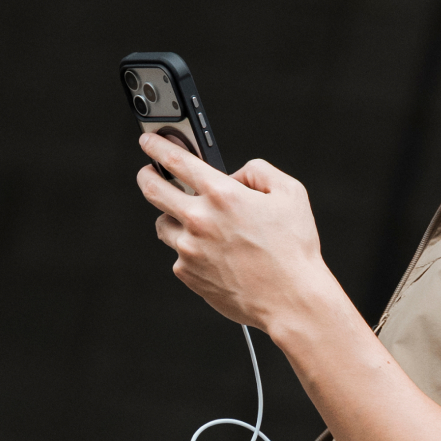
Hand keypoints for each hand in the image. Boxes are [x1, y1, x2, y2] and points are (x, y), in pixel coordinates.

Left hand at [136, 132, 329, 338]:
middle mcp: (199, 219)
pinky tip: (214, 255)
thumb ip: (258, 171)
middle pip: (152, 189)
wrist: (290, 299)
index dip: (156, 145)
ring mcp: (189, 248)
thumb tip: (233, 175)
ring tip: (195, 223)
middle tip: (149, 174)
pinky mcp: (187, 273)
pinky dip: (191, 251)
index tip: (148, 141)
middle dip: (147, 176)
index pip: (175, 160)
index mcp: (222, 194)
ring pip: (162, 225)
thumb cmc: (294, 248)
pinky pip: (179, 255)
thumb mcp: (290, 193)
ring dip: (172, 218)